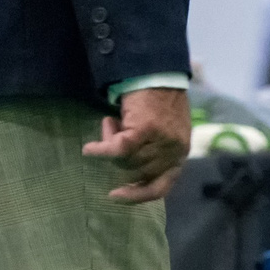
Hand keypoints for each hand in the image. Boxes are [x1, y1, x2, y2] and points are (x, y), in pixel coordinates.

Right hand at [83, 86, 190, 203]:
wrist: (159, 73)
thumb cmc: (159, 102)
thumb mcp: (164, 132)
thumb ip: (153, 151)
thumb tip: (128, 167)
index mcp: (179, 155)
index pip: (160, 187)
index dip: (137, 195)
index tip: (114, 195)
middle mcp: (174, 152)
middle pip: (136, 172)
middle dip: (118, 157)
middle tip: (111, 133)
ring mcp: (162, 142)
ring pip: (126, 160)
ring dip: (110, 143)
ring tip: (110, 123)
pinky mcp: (147, 130)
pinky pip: (117, 149)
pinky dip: (101, 149)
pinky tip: (89, 148)